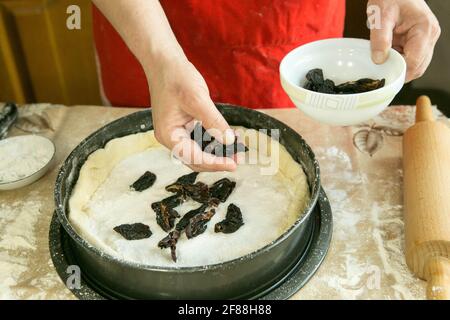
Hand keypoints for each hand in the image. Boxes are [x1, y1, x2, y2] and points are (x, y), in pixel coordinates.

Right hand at [146, 57, 236, 171]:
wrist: (164, 62)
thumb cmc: (176, 77)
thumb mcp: (198, 99)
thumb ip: (214, 122)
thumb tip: (230, 141)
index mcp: (169, 135)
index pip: (194, 158)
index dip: (215, 163)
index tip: (233, 165)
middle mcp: (170, 138)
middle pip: (195, 160)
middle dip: (216, 161)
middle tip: (238, 160)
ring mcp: (176, 133)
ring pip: (198, 152)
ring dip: (216, 153)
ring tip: (236, 150)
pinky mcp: (182, 126)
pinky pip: (199, 140)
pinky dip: (213, 142)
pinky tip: (228, 138)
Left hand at [368, 0, 440, 81]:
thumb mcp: (380, 17)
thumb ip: (379, 39)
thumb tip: (379, 60)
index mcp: (424, 29)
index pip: (414, 63)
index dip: (399, 72)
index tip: (383, 73)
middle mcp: (430, 36)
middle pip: (418, 68)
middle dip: (399, 71)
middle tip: (382, 68)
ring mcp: (426, 40)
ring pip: (415, 66)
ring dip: (399, 66)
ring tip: (385, 57)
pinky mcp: (420, 42)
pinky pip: (410, 59)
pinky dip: (399, 61)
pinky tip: (388, 54)